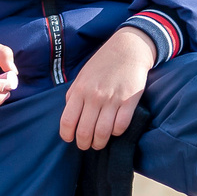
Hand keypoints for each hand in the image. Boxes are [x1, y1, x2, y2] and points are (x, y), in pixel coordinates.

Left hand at [60, 26, 154, 149]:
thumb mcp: (82, 76)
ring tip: (99, 144)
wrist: (128, 49)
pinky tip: (114, 131)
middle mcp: (94, 96)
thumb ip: (74, 95)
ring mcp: (112, 99)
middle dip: (83, 144)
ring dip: (99, 143)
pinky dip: (116, 133)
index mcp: (79, 90)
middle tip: (86, 146)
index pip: (67, 121)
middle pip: (84, 131)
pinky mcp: (129, 101)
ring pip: (102, 132)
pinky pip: (121, 126)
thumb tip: (70, 116)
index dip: (67, 135)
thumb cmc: (102, 64)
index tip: (69, 139)